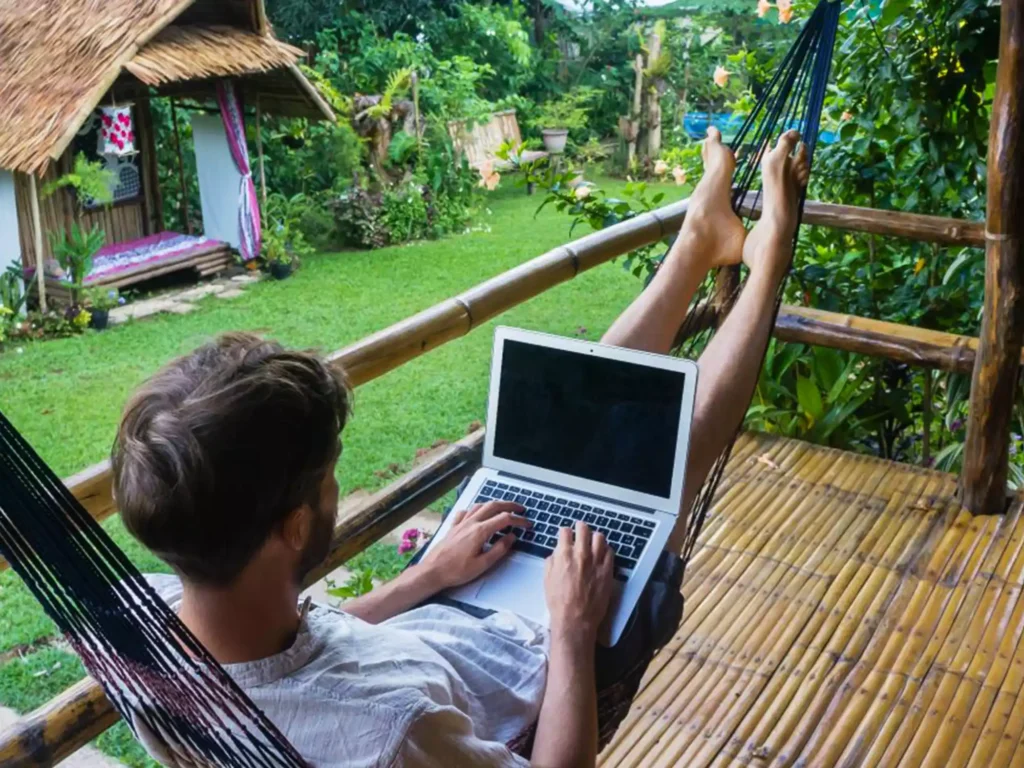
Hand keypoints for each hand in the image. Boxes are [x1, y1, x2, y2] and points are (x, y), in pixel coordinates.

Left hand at [419, 502, 529, 589]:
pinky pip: (466, 511)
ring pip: (480, 506)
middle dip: (509, 505)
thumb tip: (511, 537)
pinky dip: (476, 509)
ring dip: (494, 504)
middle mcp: (471, 523)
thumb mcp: (483, 564)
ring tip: (503, 508)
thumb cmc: (456, 571)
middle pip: (493, 506)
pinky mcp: (453, 527)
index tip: (527, 524)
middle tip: (520, 509)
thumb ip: (499, 549)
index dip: (519, 520)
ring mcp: (461, 523)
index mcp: (480, 531)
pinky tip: (477, 514)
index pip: (505, 519)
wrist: (433, 571)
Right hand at [544, 522, 613, 645]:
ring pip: (599, 537)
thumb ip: (552, 562)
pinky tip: (603, 553)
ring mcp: (596, 561)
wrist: (575, 618)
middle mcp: (581, 555)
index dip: (565, 532)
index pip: (565, 532)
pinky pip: (610, 551)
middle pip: (583, 529)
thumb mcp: (547, 579)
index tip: (566, 534)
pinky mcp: (607, 570)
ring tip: (593, 540)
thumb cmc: (559, 602)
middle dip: (580, 527)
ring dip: (595, 536)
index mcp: (563, 555)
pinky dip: (606, 549)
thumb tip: (556, 554)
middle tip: (580, 528)